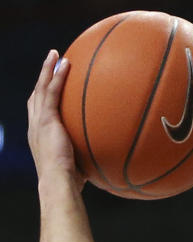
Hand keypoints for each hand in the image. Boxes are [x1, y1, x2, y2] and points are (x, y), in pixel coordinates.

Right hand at [27, 51, 82, 185]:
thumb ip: (86, 161)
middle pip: (36, 96)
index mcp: (40, 138)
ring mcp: (39, 122)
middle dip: (42, 78)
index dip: (42, 100)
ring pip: (41, 88)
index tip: (50, 90)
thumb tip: (105, 166)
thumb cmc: (69, 185)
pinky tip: (65, 63)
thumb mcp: (77, 170)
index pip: (38, 114)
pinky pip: (51, 91)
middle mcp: (35, 127)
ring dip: (48, 69)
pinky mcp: (46, 120)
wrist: (59, 184)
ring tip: (55, 54)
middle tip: (50, 64)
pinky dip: (57, 75)